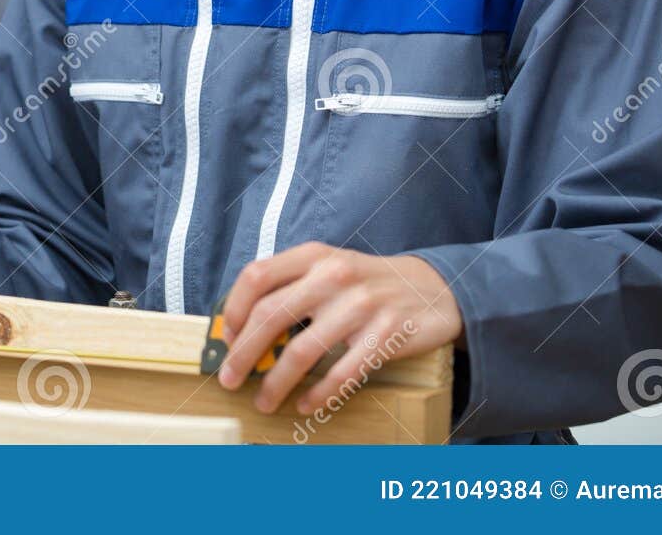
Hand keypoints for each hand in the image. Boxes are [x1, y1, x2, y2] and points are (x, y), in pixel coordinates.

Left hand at [217, 242, 461, 414]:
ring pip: (302, 351)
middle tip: (229, 379)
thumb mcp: (328, 268)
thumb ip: (291, 288)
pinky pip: (342, 373)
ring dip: (276, 382)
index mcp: (313, 255)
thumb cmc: (365, 283)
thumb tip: (241, 330)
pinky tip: (305, 405)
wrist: (434, 288)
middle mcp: (334, 275)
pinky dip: (319, 394)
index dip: (235, 309)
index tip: (227, 338)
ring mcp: (361, 304)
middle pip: (271, 315)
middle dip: (243, 353)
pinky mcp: (387, 334)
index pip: (257, 275)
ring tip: (263, 401)